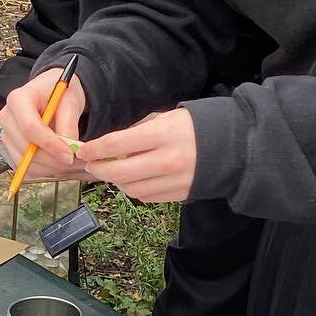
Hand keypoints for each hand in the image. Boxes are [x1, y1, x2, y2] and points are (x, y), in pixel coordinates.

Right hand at [0, 68, 86, 170]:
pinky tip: (61, 161)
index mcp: (18, 99)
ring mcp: (7, 135)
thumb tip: (69, 151)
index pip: (29, 127)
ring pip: (27, 163)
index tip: (70, 154)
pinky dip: (48, 170)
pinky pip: (28, 169)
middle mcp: (7, 117)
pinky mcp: (11, 149)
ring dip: (53, 168)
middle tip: (78, 161)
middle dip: (54, 160)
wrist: (52, 94)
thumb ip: (69, 125)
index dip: (50, 144)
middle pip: (26, 149)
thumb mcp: (71, 101)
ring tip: (74, 162)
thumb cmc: (60, 93)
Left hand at [76, 108, 197, 202]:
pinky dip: (133, 189)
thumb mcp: (165, 118)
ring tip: (112, 170)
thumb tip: (110, 147)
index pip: (116, 144)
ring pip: (130, 188)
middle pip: (119, 172)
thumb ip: (137, 133)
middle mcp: (167, 160)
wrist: (232, 148)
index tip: (83, 149)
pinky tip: (132, 179)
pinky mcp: (179, 195)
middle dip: (99, 168)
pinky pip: (146, 197)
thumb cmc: (194, 127)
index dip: (94, 148)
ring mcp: (173, 181)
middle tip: (92, 163)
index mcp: (162, 135)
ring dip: (115, 180)